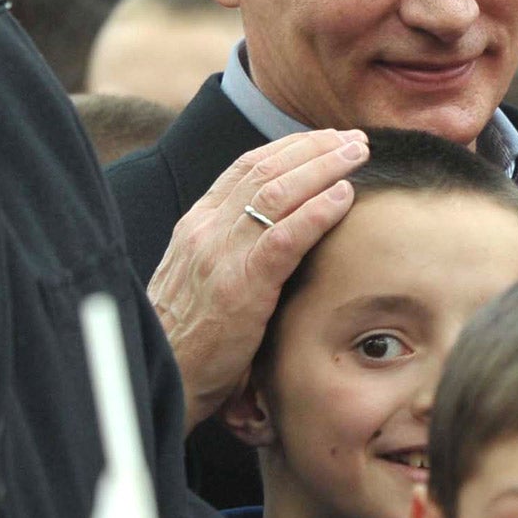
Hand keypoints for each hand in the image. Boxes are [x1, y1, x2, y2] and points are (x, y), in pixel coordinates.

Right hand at [148, 129, 367, 432]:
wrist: (160, 378)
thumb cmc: (187, 339)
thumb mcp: (200, 280)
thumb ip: (227, 250)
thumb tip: (269, 233)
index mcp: (196, 226)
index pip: (245, 168)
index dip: (289, 148)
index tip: (325, 140)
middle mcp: (205, 231)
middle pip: (264, 169)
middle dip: (313, 148)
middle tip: (353, 139)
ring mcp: (220, 256)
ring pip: (276, 193)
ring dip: (323, 168)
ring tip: (358, 155)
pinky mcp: (239, 287)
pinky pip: (283, 237)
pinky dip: (317, 212)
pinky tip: (344, 197)